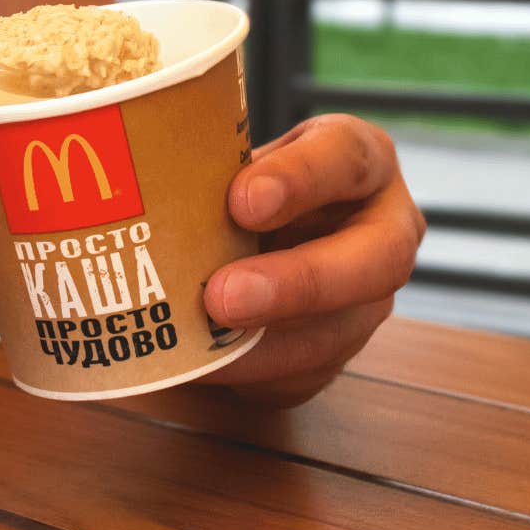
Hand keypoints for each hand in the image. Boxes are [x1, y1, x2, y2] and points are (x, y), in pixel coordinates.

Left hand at [199, 114, 421, 406]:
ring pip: (340, 332)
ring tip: (198, 351)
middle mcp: (385, 227)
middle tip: (224, 297)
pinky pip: (304, 373)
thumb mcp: (233, 155)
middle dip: (300, 284)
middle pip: (376, 261)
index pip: (347, 158)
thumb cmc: (241, 180)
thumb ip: (210, 164)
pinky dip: (250, 374)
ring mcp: (370, 295)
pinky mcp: (340, 346)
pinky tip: (200, 370)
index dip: (300, 179)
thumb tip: (144, 181)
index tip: (243, 199)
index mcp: (360, 158)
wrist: (252, 230)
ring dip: (267, 347)